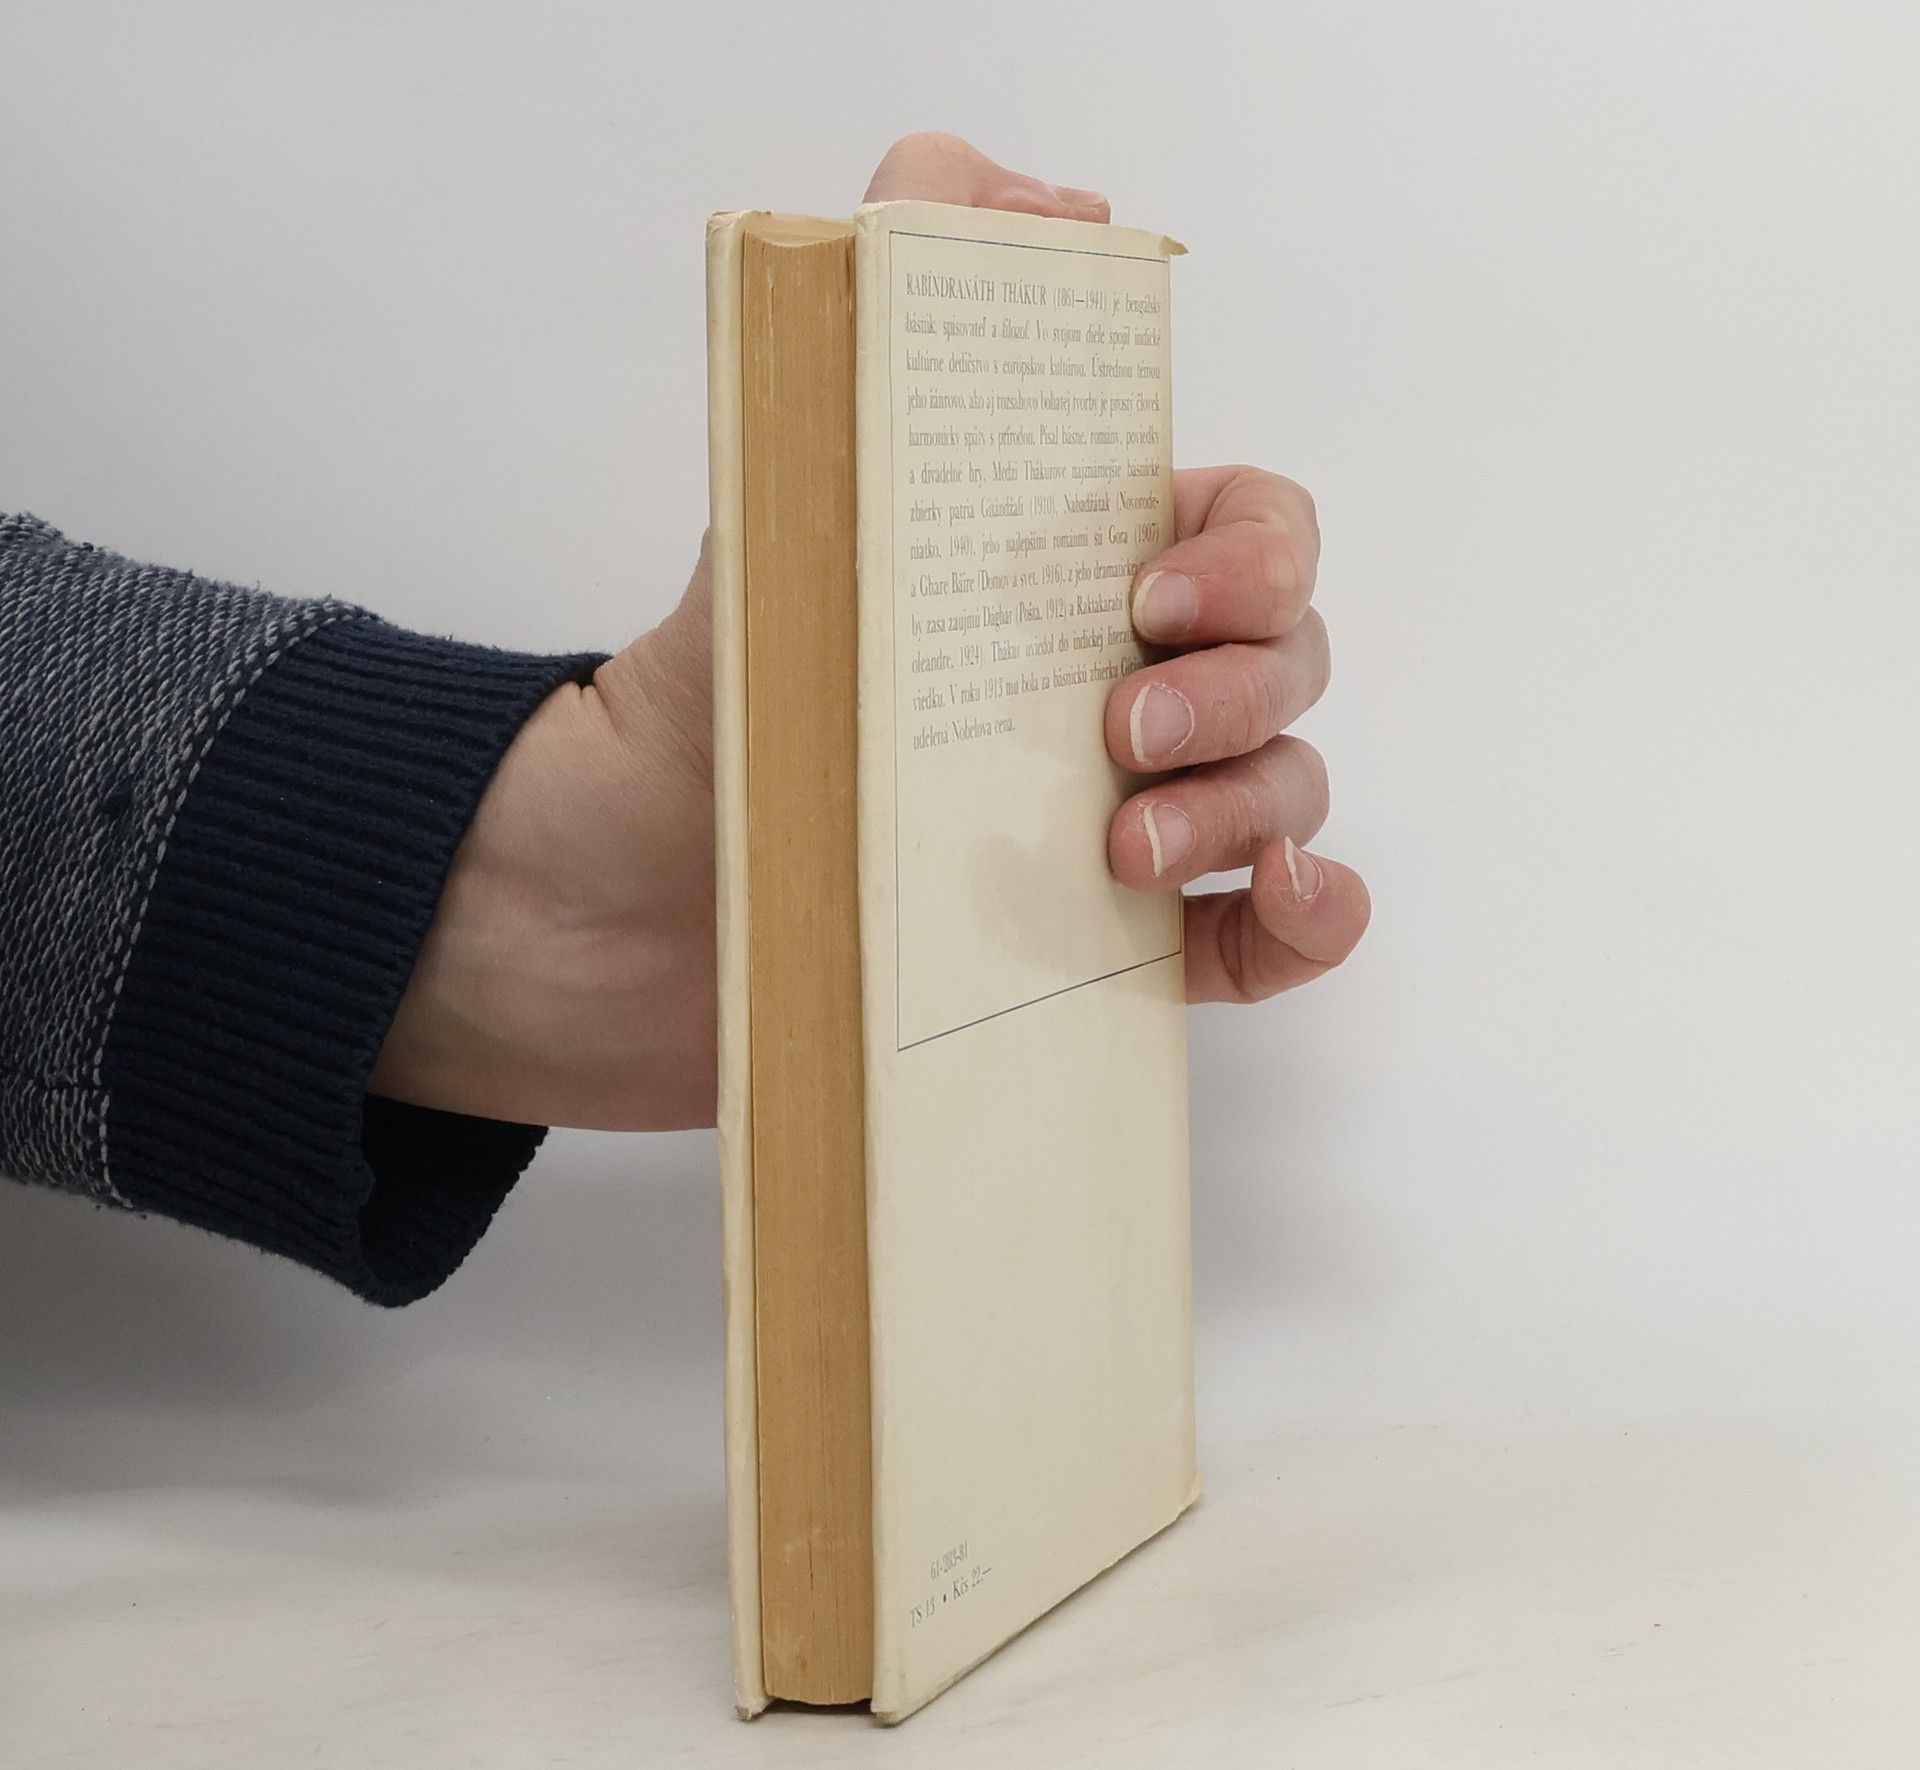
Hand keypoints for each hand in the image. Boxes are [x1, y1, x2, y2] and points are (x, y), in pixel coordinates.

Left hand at [373, 135, 1367, 1130]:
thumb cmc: (697, 713)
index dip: (1250, 553)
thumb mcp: (772, 502)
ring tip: (1120, 850)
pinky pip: (1270, 943)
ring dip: (1246, 809)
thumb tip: (1047, 204)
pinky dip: (1315, 920)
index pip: (1245, 529)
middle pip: (1287, 661)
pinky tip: (1275, 903)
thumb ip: (880, 317)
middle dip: (1240, 688)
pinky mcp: (1113, 960)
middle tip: (1118, 727)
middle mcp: (1115, 698)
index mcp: (1062, 586)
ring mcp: (1127, 829)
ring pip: (1287, 793)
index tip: (1153, 591)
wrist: (613, 915)